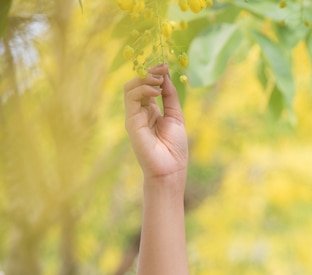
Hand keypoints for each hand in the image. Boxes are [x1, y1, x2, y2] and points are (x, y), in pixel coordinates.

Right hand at [124, 64, 187, 180]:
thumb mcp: (176, 116)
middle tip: (162, 68)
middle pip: (137, 83)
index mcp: (150, 111)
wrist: (171, 169)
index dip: (155, 74)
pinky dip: (143, 90)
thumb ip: (170, 96)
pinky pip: (131, 99)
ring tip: (159, 80)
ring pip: (131, 88)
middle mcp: (140, 112)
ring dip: (145, 79)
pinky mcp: (131, 122)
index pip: (147, 85)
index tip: (166, 65)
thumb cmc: (175, 147)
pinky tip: (156, 91)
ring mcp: (134, 117)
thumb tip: (166, 75)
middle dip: (150, 72)